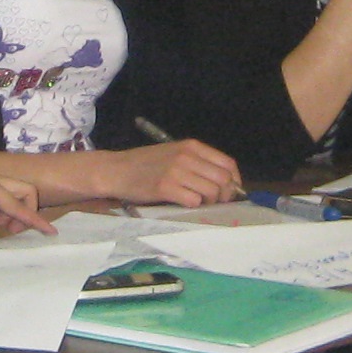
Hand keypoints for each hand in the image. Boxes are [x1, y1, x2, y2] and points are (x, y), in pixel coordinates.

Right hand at [115, 138, 241, 207]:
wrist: (117, 170)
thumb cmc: (146, 164)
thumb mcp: (174, 154)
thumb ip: (198, 163)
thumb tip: (225, 182)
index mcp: (192, 146)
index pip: (228, 163)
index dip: (235, 181)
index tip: (230, 192)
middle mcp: (187, 156)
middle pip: (223, 179)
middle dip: (224, 195)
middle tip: (215, 202)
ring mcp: (176, 171)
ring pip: (211, 191)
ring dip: (209, 202)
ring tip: (197, 202)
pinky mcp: (165, 187)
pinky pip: (193, 200)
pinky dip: (193, 205)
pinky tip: (184, 203)